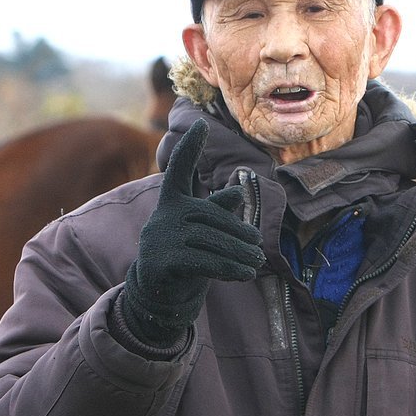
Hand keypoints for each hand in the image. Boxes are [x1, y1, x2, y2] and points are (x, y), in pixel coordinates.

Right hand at [120, 119, 264, 346]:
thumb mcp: (201, 230)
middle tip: (258, 245)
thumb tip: (237, 193)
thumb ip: (216, 211)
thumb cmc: (184, 254)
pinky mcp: (164, 261)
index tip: (203, 124)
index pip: (180, 169)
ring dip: (239, 254)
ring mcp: (161, 237)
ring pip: (212, 241)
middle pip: (212, 217)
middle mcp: (164, 214)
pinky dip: (229, 268)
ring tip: (256, 262)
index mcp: (171, 201)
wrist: (157, 292)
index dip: (191, 147)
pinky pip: (205, 262)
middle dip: (238, 233)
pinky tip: (245, 273)